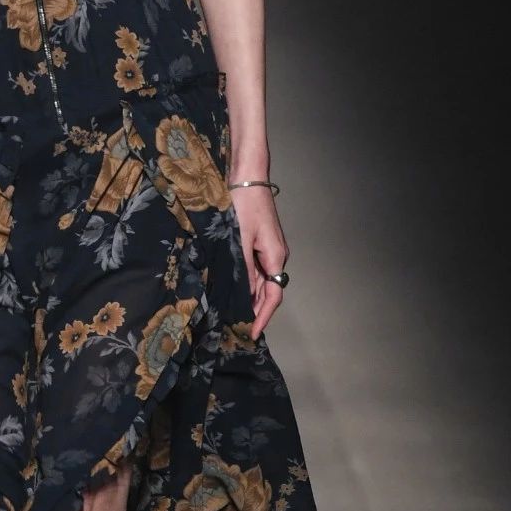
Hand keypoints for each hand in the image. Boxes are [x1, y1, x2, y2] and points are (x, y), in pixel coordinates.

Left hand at [231, 184, 289, 340]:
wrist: (247, 177)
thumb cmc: (244, 204)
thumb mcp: (239, 238)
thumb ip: (243, 268)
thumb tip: (245, 295)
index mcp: (276, 256)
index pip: (273, 295)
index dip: (262, 317)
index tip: (252, 333)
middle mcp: (276, 255)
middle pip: (269, 290)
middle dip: (255, 310)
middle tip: (237, 328)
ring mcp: (270, 249)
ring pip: (262, 280)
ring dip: (250, 297)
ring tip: (233, 313)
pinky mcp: (261, 242)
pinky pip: (257, 269)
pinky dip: (247, 282)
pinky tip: (234, 287)